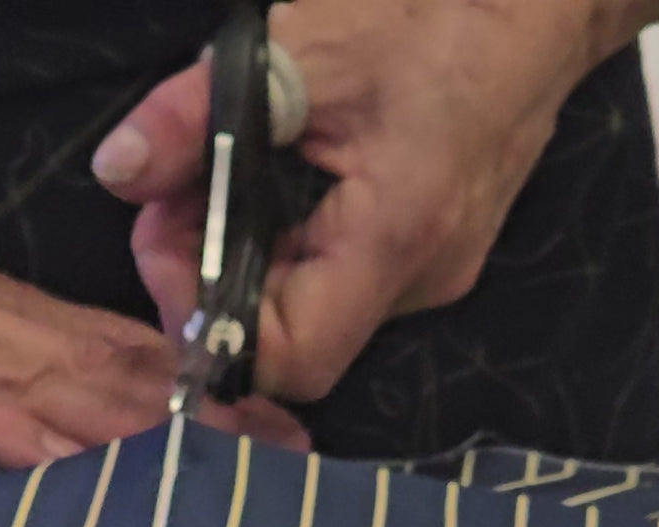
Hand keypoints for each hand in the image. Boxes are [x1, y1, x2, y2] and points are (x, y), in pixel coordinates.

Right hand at [0, 256, 308, 463]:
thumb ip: (12, 425)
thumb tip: (98, 482)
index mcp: (5, 321)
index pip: (127, 359)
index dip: (209, 403)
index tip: (280, 446)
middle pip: (118, 373)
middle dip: (207, 426)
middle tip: (286, 473)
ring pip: (64, 391)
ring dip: (150, 441)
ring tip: (224, 485)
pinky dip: (42, 449)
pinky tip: (95, 485)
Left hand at [92, 0, 640, 400]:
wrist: (540, 7)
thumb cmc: (434, 13)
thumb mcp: (299, 46)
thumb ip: (197, 115)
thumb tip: (117, 173)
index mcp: (393, 238)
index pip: (291, 359)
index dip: (215, 330)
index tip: (173, 249)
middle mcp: (417, 282)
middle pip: (290, 345)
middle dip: (211, 286)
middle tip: (173, 204)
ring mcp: (430, 279)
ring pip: (309, 318)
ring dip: (243, 266)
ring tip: (213, 188)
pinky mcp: (430, 261)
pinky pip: (338, 288)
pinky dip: (284, 253)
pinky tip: (268, 194)